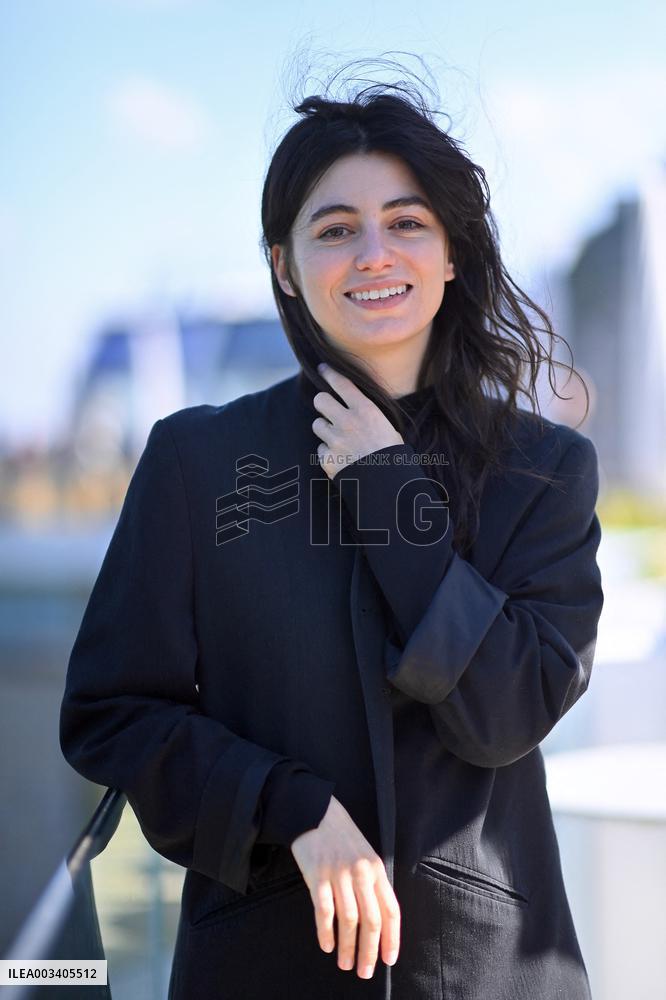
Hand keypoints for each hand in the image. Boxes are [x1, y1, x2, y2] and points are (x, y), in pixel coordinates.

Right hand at [290, 794, 400, 978]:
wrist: (315, 810)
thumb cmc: (341, 836)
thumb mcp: (364, 854)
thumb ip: (371, 882)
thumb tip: (378, 920)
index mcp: (376, 868)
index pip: (391, 910)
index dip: (392, 938)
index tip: (389, 960)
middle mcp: (361, 873)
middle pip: (371, 921)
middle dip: (369, 951)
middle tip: (365, 972)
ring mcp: (338, 874)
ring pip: (349, 920)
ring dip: (348, 947)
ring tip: (345, 964)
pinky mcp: (317, 875)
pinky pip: (324, 911)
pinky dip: (326, 932)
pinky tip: (327, 946)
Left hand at [312, 364, 403, 480]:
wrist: (387, 485)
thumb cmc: (393, 455)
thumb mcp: (387, 427)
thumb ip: (368, 414)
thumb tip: (357, 406)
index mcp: (365, 411)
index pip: (341, 383)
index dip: (329, 373)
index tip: (322, 369)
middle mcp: (346, 422)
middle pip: (320, 400)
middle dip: (323, 403)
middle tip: (329, 409)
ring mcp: (334, 441)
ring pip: (317, 424)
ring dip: (325, 429)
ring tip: (339, 438)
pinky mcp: (327, 459)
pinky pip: (320, 448)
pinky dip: (328, 452)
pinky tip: (341, 457)